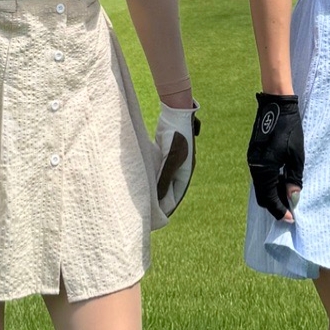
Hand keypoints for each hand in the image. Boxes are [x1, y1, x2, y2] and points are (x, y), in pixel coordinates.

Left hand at [153, 102, 199, 216]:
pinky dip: (153, 175)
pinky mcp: (167, 152)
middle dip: (161, 198)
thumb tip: (158, 199)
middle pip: (170, 187)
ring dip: (156, 186)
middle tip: (149, 211)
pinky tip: (143, 179)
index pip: (177, 194)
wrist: (177, 113)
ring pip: (163, 178)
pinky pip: (159, 168)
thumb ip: (164, 179)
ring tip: (144, 198)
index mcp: (187, 171)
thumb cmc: (176, 135)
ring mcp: (174, 159)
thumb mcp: (170, 159)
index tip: (158, 217)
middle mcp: (182, 167)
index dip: (168, 205)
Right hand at [247, 92, 303, 220]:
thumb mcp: (296, 156)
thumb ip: (294, 179)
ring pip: (261, 187)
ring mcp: (252, 162)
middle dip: (275, 206)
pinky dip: (270, 185)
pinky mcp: (254, 156)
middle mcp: (254, 168)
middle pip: (262, 196)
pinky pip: (260, 178)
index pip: (270, 199)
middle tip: (290, 211)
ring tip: (288, 197)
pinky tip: (282, 182)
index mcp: (264, 170)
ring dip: (273, 195)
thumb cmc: (290, 129)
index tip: (292, 219)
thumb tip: (293, 198)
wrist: (276, 105)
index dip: (281, 211)